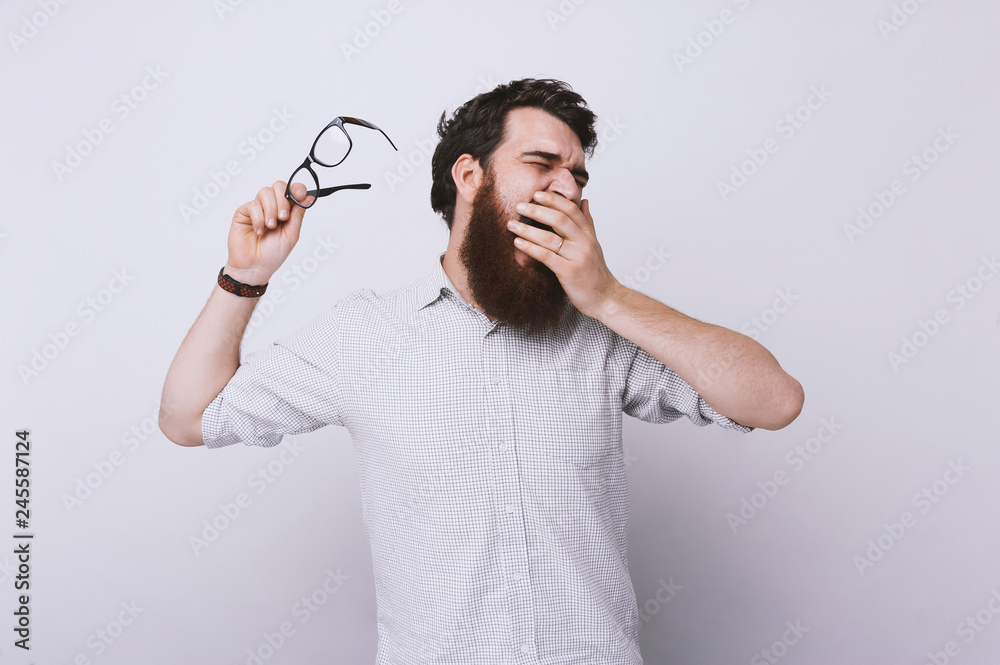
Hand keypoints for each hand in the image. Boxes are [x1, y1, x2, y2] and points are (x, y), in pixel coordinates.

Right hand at [225, 181, 312, 284]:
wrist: (255, 267)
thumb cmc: (273, 254)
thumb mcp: (292, 234)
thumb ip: (298, 214)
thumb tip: (309, 198)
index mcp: (286, 211)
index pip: (291, 191)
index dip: (297, 189)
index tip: (300, 195)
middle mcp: (272, 206)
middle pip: (278, 186)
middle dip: (283, 200)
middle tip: (283, 217)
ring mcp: (257, 208)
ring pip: (265, 192)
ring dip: (270, 210)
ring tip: (270, 227)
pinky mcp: (243, 212)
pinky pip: (253, 204)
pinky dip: (258, 218)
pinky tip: (258, 231)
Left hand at [507, 191, 622, 318]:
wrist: (606, 297)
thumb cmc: (596, 272)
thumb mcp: (594, 244)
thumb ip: (587, 223)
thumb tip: (584, 201)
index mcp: (588, 234)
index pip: (571, 210)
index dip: (553, 200)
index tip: (536, 194)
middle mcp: (584, 243)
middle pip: (560, 219)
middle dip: (538, 210)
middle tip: (519, 205)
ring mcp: (577, 257)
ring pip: (550, 238)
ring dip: (528, 229)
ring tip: (511, 224)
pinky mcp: (569, 272)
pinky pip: (547, 257)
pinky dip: (531, 248)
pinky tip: (518, 243)